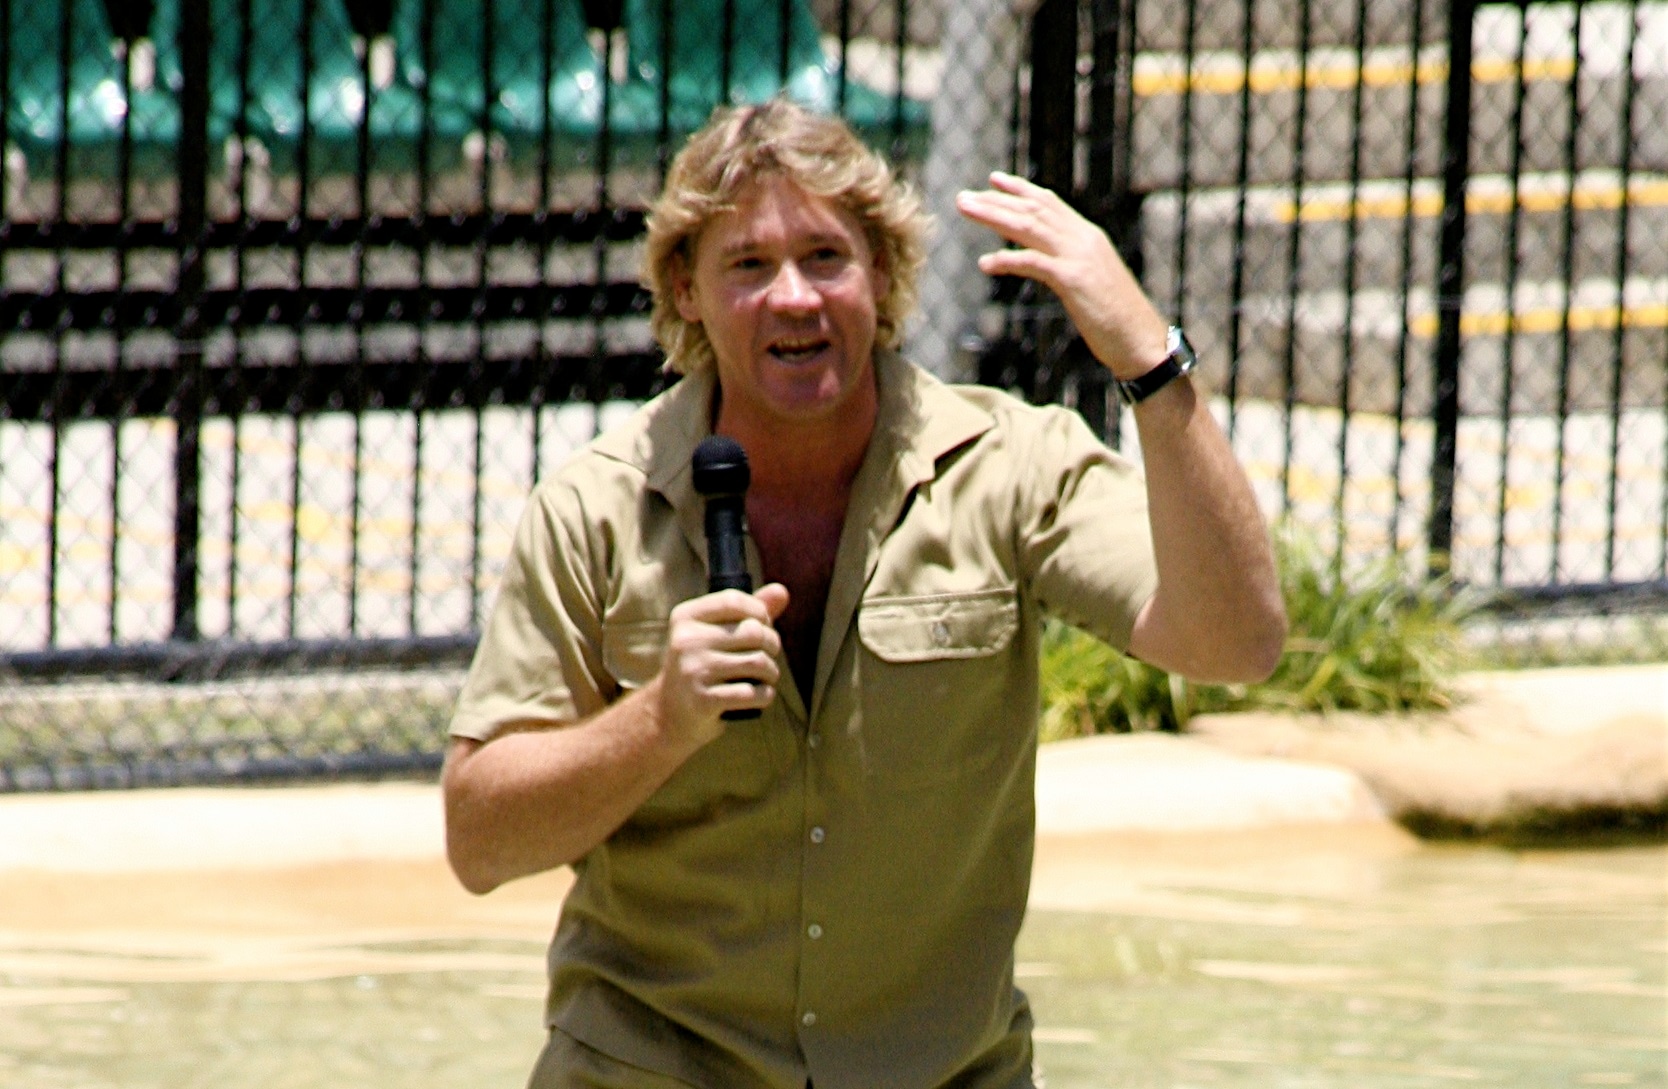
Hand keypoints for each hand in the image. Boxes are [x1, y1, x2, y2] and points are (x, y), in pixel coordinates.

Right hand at [654, 583, 789, 746]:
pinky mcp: (703, 701)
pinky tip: (760, 695)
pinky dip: (766, 695)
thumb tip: (782, 591)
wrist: (671, 713)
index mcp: (685, 617)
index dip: (760, 612)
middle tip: (767, 656)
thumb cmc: (702, 665)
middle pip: (753, 632)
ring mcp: (693, 671)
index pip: (734, 601)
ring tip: (765, 677)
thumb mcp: (716, 634)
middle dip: (772, 645)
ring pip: (758, 663)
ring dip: (771, 673)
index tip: (763, 626)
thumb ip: (748, 612)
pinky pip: (753, 693)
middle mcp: (686, 641)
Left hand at [956, 171, 1168, 379]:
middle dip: (996, 201)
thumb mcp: (1092, 283)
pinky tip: (985, 263)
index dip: (1021, 190)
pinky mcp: (1073, 280)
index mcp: (1088, 238)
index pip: (1050, 204)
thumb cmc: (1118, 320)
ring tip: (965, 211)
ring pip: (1029, 227)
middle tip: (963, 197)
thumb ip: (1072, 266)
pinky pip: (1034, 263)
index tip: (993, 181)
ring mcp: (1079, 258)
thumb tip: (1052, 265)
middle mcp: (1083, 240)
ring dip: (994, 217)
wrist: (1142, 340)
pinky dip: (1007, 260)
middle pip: (1033, 211)